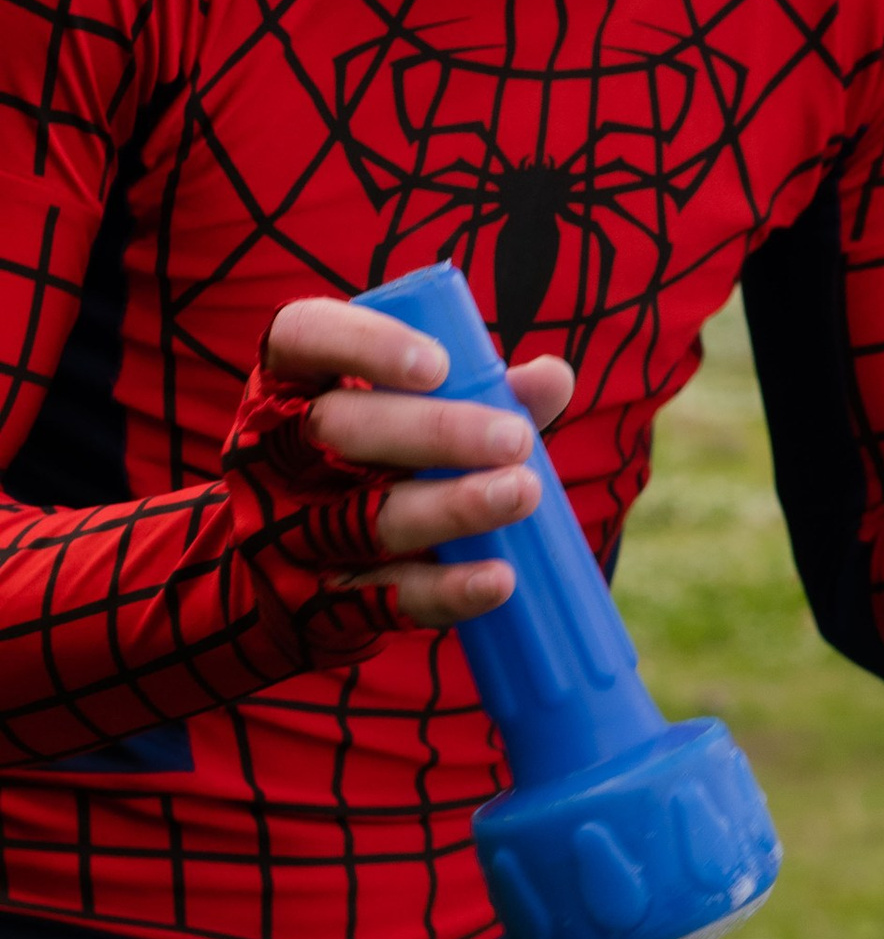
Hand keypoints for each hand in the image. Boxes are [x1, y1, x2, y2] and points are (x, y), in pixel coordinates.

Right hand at [254, 301, 576, 629]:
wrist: (305, 572)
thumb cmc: (380, 462)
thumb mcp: (418, 413)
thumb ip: (481, 391)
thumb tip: (551, 377)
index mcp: (295, 382)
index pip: (304, 338)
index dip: (363, 344)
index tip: (438, 365)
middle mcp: (278, 450)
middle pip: (338, 429)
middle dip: (433, 431)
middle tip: (515, 438)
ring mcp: (289, 528)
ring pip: (364, 517)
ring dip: (451, 507)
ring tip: (521, 495)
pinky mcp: (316, 600)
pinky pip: (383, 595)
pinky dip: (445, 589)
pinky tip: (497, 580)